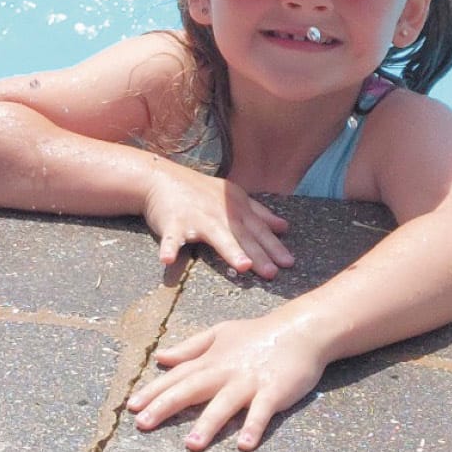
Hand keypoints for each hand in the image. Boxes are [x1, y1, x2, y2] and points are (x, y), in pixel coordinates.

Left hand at [126, 313, 328, 451]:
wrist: (300, 330)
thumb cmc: (257, 334)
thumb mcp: (220, 333)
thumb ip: (190, 348)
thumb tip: (161, 357)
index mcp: (211, 360)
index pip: (177, 377)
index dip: (153, 391)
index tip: (131, 407)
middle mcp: (225, 371)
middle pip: (191, 389)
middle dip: (166, 407)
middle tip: (143, 424)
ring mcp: (249, 382)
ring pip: (224, 404)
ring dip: (208, 424)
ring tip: (191, 445)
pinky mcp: (274, 391)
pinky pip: (263, 411)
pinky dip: (254, 426)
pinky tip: (244, 444)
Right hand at [142, 168, 292, 276]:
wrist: (162, 177)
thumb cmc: (199, 190)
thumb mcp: (233, 197)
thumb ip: (259, 213)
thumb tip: (284, 227)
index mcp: (235, 209)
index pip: (258, 229)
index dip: (274, 246)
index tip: (289, 263)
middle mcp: (219, 213)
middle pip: (243, 235)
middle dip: (259, 254)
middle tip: (272, 273)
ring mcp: (197, 218)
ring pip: (216, 235)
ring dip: (230, 250)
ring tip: (243, 266)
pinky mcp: (173, 223)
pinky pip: (171, 238)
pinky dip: (169, 248)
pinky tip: (167, 260)